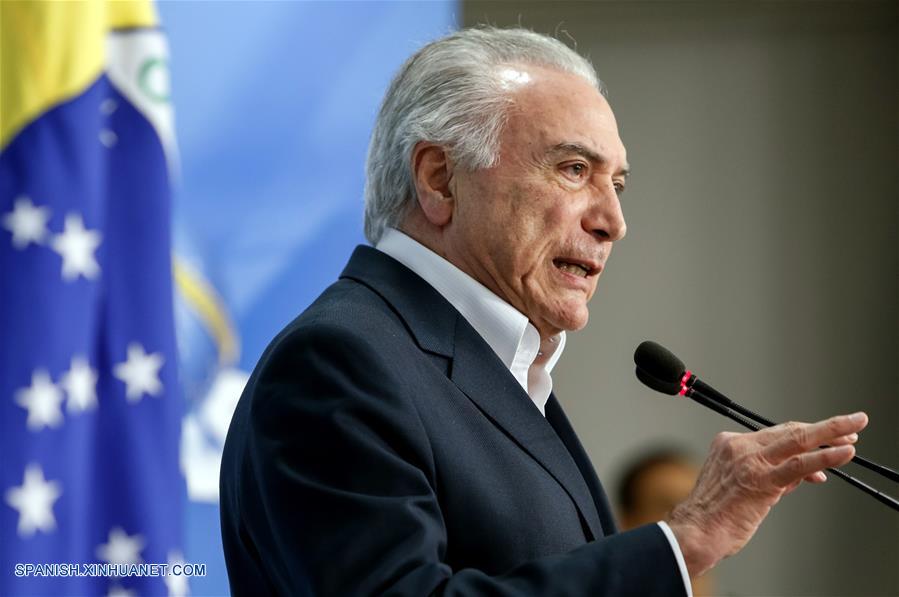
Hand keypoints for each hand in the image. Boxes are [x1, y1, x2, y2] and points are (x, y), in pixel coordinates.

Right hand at [666, 412, 867, 576]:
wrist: (696, 531)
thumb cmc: (715, 515)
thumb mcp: (742, 487)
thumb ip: (774, 475)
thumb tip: (807, 472)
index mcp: (728, 444)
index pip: (776, 434)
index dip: (807, 435)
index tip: (829, 438)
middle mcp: (739, 446)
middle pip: (789, 430)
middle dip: (825, 427)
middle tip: (852, 423)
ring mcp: (749, 461)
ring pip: (797, 439)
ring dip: (831, 433)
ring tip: (855, 429)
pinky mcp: (761, 480)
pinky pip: (798, 464)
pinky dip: (825, 457)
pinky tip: (843, 453)